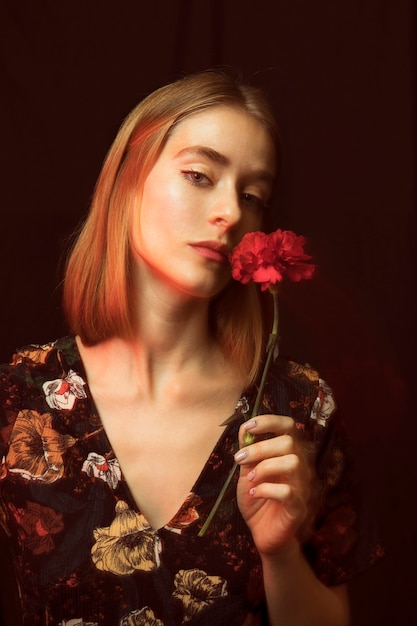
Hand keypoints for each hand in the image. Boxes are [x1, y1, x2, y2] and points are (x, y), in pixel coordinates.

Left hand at [235, 414, 313, 555]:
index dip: (270, 421)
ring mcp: (302, 487)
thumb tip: (244, 426)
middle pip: (289, 442)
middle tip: (239, 459)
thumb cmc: (258, 497)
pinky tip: (256, 494)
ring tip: (251, 478)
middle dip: (260, 447)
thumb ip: (247, 449)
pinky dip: (267, 490)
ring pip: (293, 463)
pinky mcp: (298, 508)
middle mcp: (301, 466)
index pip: (289, 426)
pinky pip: (288, 492)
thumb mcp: (247, 469)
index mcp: (289, 453)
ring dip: (265, 467)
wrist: (262, 532)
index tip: (248, 427)